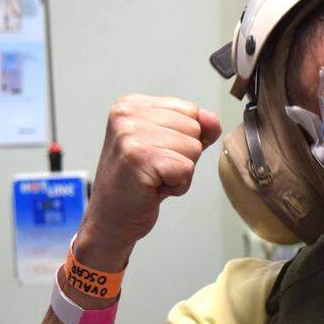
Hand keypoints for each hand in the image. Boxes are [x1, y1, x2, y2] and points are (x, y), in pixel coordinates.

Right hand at [75, 94, 221, 270]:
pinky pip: (186, 169)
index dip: (184, 139)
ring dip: (180, 171)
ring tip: (153, 178)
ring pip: (193, 148)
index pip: (191, 110)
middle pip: (194, 128)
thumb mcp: (169, 146)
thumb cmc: (138, 183)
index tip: (156, 154)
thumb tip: (213, 120)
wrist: (110, 219)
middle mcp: (127, 114)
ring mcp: (130, 134)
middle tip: (154, 169)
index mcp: (132, 104)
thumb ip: (195, 128)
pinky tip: (153, 188)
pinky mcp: (139, 157)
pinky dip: (177, 186)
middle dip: (183, 155)